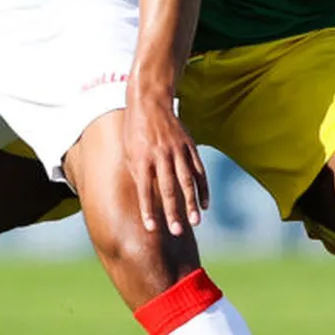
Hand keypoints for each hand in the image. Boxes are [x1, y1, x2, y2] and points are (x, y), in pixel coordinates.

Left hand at [123, 81, 207, 235]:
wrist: (150, 103)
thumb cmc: (135, 132)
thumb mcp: (129, 153)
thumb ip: (138, 175)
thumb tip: (147, 200)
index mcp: (142, 159)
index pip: (144, 190)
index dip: (148, 210)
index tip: (151, 228)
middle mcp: (160, 155)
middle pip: (167, 188)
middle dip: (172, 211)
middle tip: (177, 231)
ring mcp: (177, 150)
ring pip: (186, 181)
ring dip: (191, 203)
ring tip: (195, 222)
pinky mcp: (189, 146)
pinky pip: (199, 170)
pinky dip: (203, 188)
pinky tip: (205, 205)